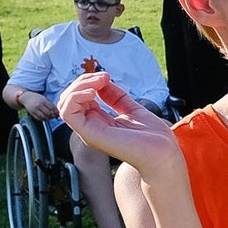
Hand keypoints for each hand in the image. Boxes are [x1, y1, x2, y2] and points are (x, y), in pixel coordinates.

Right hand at [22, 91, 59, 121]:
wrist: (26, 97)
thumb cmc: (37, 98)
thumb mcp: (44, 99)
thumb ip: (50, 104)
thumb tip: (57, 112)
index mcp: (43, 101)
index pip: (52, 108)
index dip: (56, 112)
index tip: (58, 114)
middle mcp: (39, 105)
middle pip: (48, 113)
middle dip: (53, 116)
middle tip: (54, 116)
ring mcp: (35, 110)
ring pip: (44, 117)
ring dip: (48, 118)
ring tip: (50, 117)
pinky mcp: (32, 113)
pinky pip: (39, 118)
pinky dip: (43, 119)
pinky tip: (45, 118)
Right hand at [57, 72, 181, 173]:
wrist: (162, 151)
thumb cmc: (152, 136)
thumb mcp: (131, 108)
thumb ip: (115, 96)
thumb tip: (102, 81)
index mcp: (99, 122)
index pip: (80, 99)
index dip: (88, 82)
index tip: (106, 76)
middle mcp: (91, 127)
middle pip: (70, 99)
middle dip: (82, 81)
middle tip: (103, 77)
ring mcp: (88, 131)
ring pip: (65, 103)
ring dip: (78, 87)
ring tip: (97, 83)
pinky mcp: (88, 134)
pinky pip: (67, 112)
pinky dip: (75, 97)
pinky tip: (93, 93)